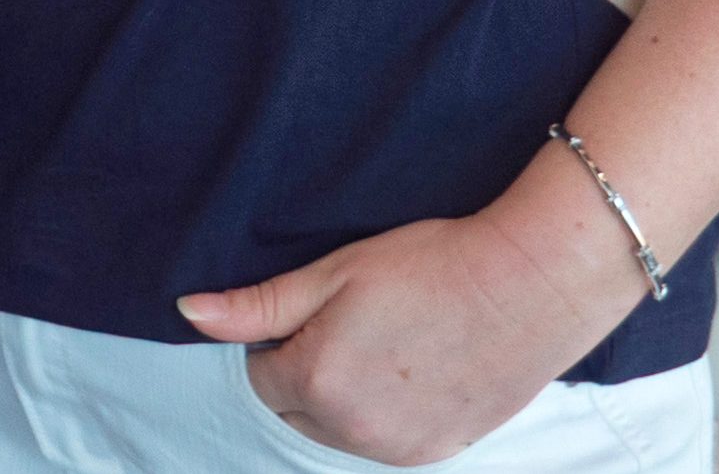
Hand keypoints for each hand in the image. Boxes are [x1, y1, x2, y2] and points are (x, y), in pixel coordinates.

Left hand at [180, 196, 645, 467]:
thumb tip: (189, 312)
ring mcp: (398, 448)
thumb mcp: (333, 273)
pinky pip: (382, 441)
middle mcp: (352, 429)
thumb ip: (257, 304)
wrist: (529, 285)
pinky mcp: (436, 453)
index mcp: (317, 381)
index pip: (262, 375)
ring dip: (344, 396)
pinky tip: (416, 367)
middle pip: (297, 409)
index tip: (321, 309)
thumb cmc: (429, 265)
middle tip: (355, 322)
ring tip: (389, 342)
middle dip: (307, 371)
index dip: (283, 339)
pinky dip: (384, 412)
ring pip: (338, 430)